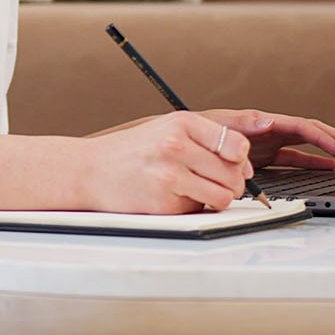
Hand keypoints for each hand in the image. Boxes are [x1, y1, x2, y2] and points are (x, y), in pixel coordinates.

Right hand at [80, 112, 257, 214]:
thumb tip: (244, 166)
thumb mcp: (168, 128)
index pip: (236, 144)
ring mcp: (169, 176)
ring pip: (223, 196)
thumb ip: (207, 139)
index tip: (234, 163)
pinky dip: (192, 207)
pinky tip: (173, 196)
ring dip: (216, 198)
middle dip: (231, 182)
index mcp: (182, 123)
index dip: (241, 159)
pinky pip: (199, 211)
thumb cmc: (132, 150)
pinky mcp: (163, 203)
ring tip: (197, 190)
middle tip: (214, 181)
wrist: (90, 170)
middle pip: (233, 173)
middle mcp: (176, 146)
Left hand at [194, 109, 334, 171]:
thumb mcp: (217, 127)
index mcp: (261, 122)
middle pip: (312, 131)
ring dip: (332, 147)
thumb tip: (267, 123)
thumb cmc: (195, 131)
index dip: (322, 137)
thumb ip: (242, 127)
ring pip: (308, 144)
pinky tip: (330, 166)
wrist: (177, 142)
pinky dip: (313, 161)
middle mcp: (269, 130)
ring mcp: (269, 143)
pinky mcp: (264, 156)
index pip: (300, 127)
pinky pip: (296, 157)